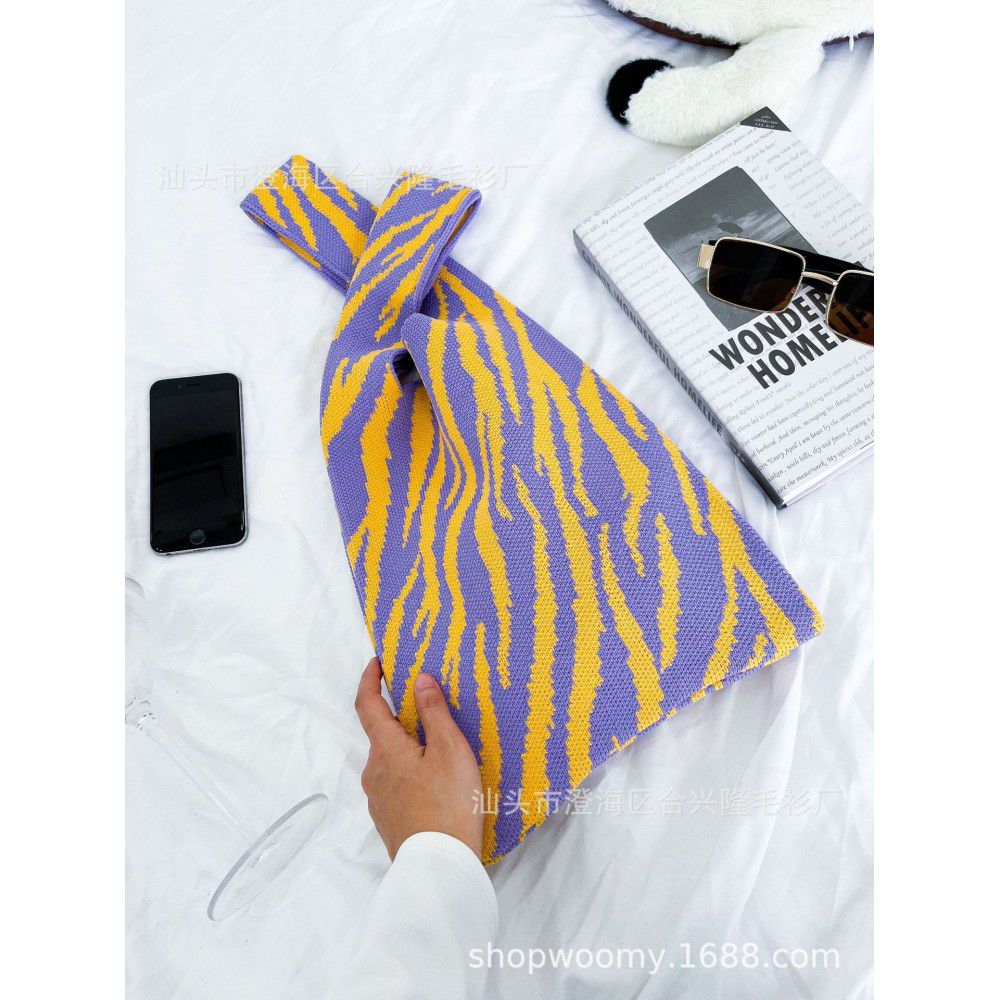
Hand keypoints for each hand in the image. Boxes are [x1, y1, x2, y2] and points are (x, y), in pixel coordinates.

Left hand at [354, 657, 483, 861]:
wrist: (439, 867)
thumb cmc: (448, 804)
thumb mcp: (449, 750)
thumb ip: (434, 712)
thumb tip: (419, 680)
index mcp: (385, 749)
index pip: (367, 704)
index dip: (369, 679)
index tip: (377, 662)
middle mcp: (373, 771)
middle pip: (382, 734)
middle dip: (400, 717)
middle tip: (429, 708)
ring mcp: (378, 798)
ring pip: (390, 761)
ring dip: (408, 748)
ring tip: (441, 749)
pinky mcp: (389, 818)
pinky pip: (396, 784)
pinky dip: (411, 772)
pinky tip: (437, 782)